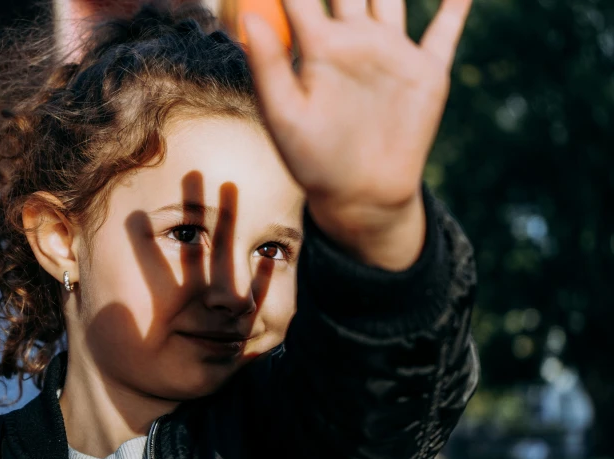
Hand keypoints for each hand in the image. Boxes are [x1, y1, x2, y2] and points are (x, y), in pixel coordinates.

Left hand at [243, 0, 471, 268]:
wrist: (360, 194)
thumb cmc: (313, 161)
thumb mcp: (284, 116)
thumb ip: (267, 66)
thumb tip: (246, 15)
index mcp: (317, 47)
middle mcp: (355, 39)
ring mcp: (392, 52)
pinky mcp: (426, 72)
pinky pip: (445, 29)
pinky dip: (457, 3)